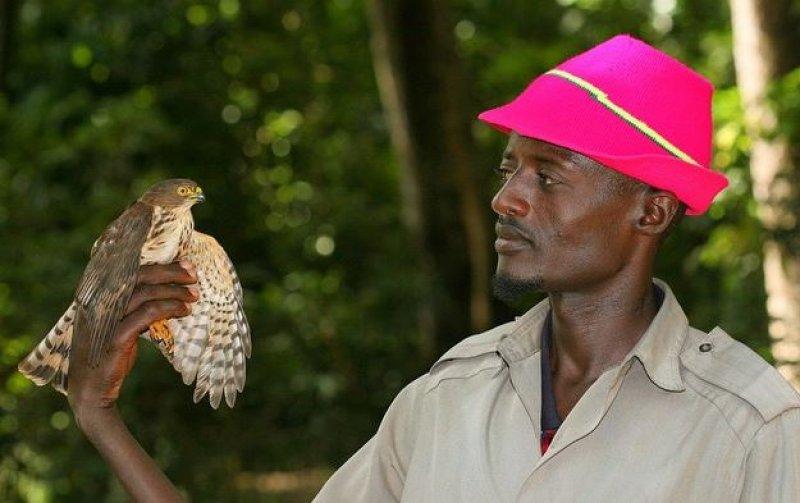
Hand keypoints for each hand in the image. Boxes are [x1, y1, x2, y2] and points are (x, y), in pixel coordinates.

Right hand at [68, 260, 198, 426]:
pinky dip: (169, 309)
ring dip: (174, 292)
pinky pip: (148, 314)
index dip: (161, 266)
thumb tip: (167, 290)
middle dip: (170, 273)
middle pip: (139, 276)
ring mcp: (105, 319)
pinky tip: (184, 311)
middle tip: (194, 276)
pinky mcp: (115, 336)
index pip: (131, 270)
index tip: (186, 266)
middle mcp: (98, 302)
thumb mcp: (119, 324)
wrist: (91, 390)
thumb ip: (135, 306)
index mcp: (97, 295)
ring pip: (146, 293)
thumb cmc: (109, 354)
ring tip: (193, 296)